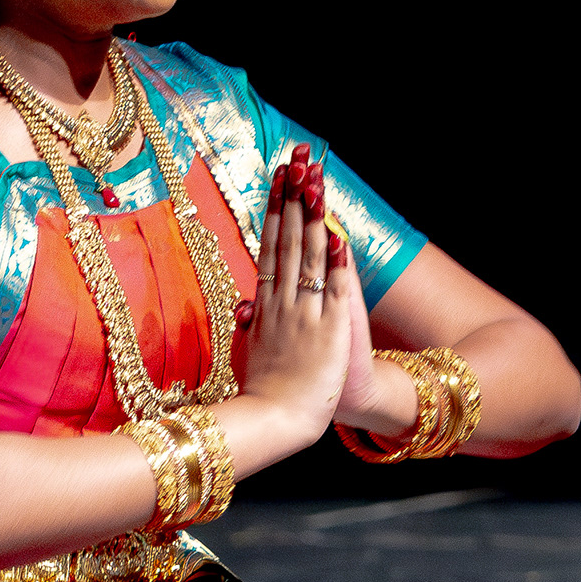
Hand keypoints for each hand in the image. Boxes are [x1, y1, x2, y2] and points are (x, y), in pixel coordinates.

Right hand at [234, 144, 361, 433]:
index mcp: (266, 305)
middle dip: (292, 198)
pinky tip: (334, 233)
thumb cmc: (265, 391)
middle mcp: (283, 302)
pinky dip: (333, 263)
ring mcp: (304, 314)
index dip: (276, 209)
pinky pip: (331, 291)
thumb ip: (251, 323)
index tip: (279, 177)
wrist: (276, 422)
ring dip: (310, 217)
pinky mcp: (327, 331)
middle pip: (287, 240)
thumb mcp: (251, 350)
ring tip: (312, 180)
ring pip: (307, 257)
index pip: (270, 245)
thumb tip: (245, 304)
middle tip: (294, 159)